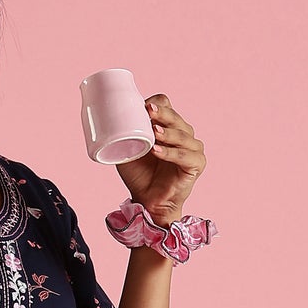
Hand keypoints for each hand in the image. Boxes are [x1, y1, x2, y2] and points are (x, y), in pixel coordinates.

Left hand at [113, 94, 207, 227]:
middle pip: (176, 118)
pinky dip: (170, 153)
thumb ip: (126, 133)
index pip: (168, 107)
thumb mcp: (129, 150)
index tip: (143, 107)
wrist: (147, 202)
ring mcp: (193, 149)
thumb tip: (111, 116)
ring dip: (167, 133)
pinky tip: (157, 151)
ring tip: (154, 133)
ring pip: (182, 135)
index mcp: (169, 127)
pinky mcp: (196, 165)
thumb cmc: (139, 175)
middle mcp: (184, 135)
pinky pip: (185, 156)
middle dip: (162, 114)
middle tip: (149, 111)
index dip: (157, 104)